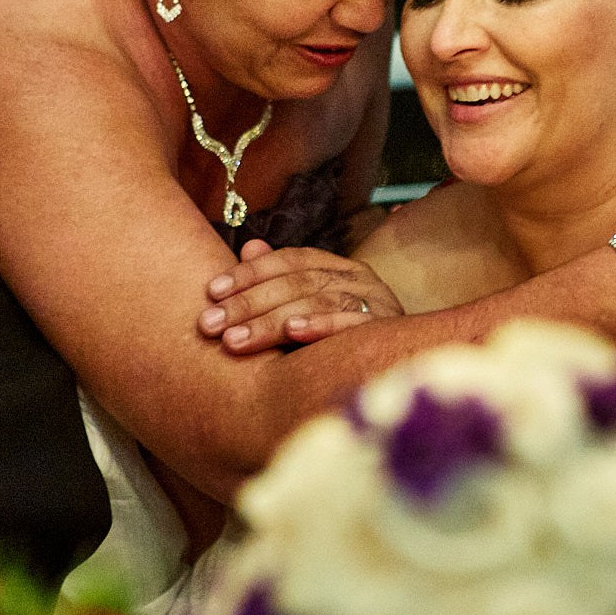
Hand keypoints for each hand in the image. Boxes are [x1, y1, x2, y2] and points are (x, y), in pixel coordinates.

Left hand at [200, 239, 403, 352]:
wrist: (405, 367)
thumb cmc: (346, 341)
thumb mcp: (309, 309)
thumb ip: (279, 281)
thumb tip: (249, 247)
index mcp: (338, 268)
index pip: (290, 260)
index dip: (249, 273)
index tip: (211, 292)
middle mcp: (358, 277)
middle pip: (297, 281)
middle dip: (248, 303)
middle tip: (209, 325)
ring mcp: (377, 301)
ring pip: (317, 300)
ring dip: (271, 321)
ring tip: (235, 340)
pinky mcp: (389, 329)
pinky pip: (353, 323)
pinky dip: (322, 325)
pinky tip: (293, 333)